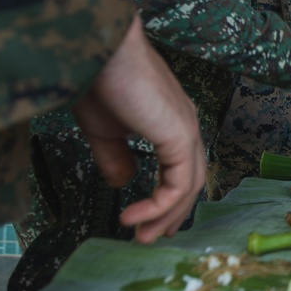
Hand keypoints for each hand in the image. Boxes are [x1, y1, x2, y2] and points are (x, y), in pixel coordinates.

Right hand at [74, 16, 205, 243]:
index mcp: (172, 122)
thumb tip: (124, 183)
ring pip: (189, 185)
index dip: (168, 201)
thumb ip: (116, 157)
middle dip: (171, 215)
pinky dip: (160, 205)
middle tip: (148, 239)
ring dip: (166, 216)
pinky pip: (179, 183)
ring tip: (140, 236)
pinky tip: (135, 216)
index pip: (182, 169)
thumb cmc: (99, 80)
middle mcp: (187, 125)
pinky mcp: (181, 135)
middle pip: (191, 181)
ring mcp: (188, 129)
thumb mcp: (104, 129)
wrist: (101, 51)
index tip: (146, 224)